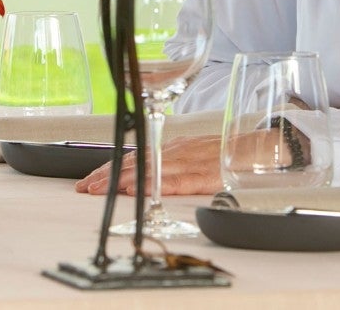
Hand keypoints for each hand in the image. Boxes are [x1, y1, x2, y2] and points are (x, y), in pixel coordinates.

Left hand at [74, 134, 223, 195]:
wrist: (254, 149)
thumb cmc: (223, 154)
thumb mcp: (191, 153)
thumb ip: (169, 162)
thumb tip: (145, 176)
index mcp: (170, 148)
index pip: (134, 157)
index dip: (109, 168)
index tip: (90, 179)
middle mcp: (174, 152)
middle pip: (134, 163)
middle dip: (107, 175)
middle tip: (85, 186)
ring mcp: (187, 162)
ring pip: (147, 171)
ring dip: (121, 181)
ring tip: (101, 189)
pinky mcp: (201, 176)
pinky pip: (173, 181)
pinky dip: (153, 186)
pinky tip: (138, 191)